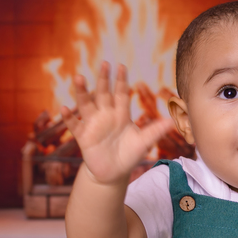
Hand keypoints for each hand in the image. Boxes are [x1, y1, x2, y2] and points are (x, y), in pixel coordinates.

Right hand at [61, 62, 173, 185]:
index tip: (121, 66)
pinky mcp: (83, 136)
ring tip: (79, 78)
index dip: (121, 80)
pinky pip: (74, 125)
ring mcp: (93, 124)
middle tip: (104, 64)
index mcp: (121, 114)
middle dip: (104, 79)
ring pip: (86, 104)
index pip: (121, 93)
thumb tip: (172, 122)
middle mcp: (106, 115)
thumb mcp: (143, 143)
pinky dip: (68, 118)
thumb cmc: (129, 155)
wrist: (113, 173)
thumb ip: (155, 131)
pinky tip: (64, 109)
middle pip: (103, 93)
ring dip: (82, 92)